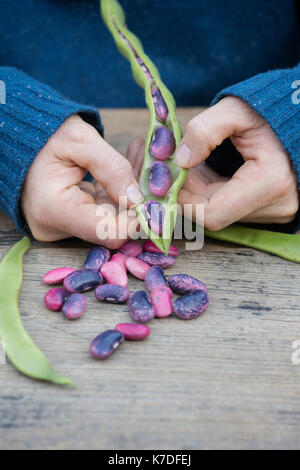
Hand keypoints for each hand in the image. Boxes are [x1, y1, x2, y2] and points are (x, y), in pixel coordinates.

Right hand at [21, 115, 144, 247]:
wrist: (18, 138)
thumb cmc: (44, 135)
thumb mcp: (79, 140)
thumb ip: (112, 167)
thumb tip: (139, 198)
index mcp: (54, 210)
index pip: (107, 232)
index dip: (136, 219)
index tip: (154, 196)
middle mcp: (59, 227)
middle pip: (113, 227)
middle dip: (138, 200)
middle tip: (155, 170)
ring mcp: (66, 225)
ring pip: (113, 217)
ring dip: (132, 190)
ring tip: (142, 156)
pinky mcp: (74, 218)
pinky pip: (105, 209)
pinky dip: (120, 189)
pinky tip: (131, 163)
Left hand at [175, 97, 298, 229]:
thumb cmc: (270, 111)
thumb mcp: (236, 109)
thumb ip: (204, 130)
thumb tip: (179, 161)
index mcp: (270, 183)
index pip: (212, 214)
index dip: (184, 200)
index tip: (170, 177)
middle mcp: (276, 206)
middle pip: (213, 213)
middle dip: (188, 191)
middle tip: (176, 165)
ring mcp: (275, 211)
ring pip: (220, 211)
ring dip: (199, 191)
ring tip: (193, 162)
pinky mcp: (270, 209)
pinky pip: (230, 207)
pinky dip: (212, 191)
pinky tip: (206, 169)